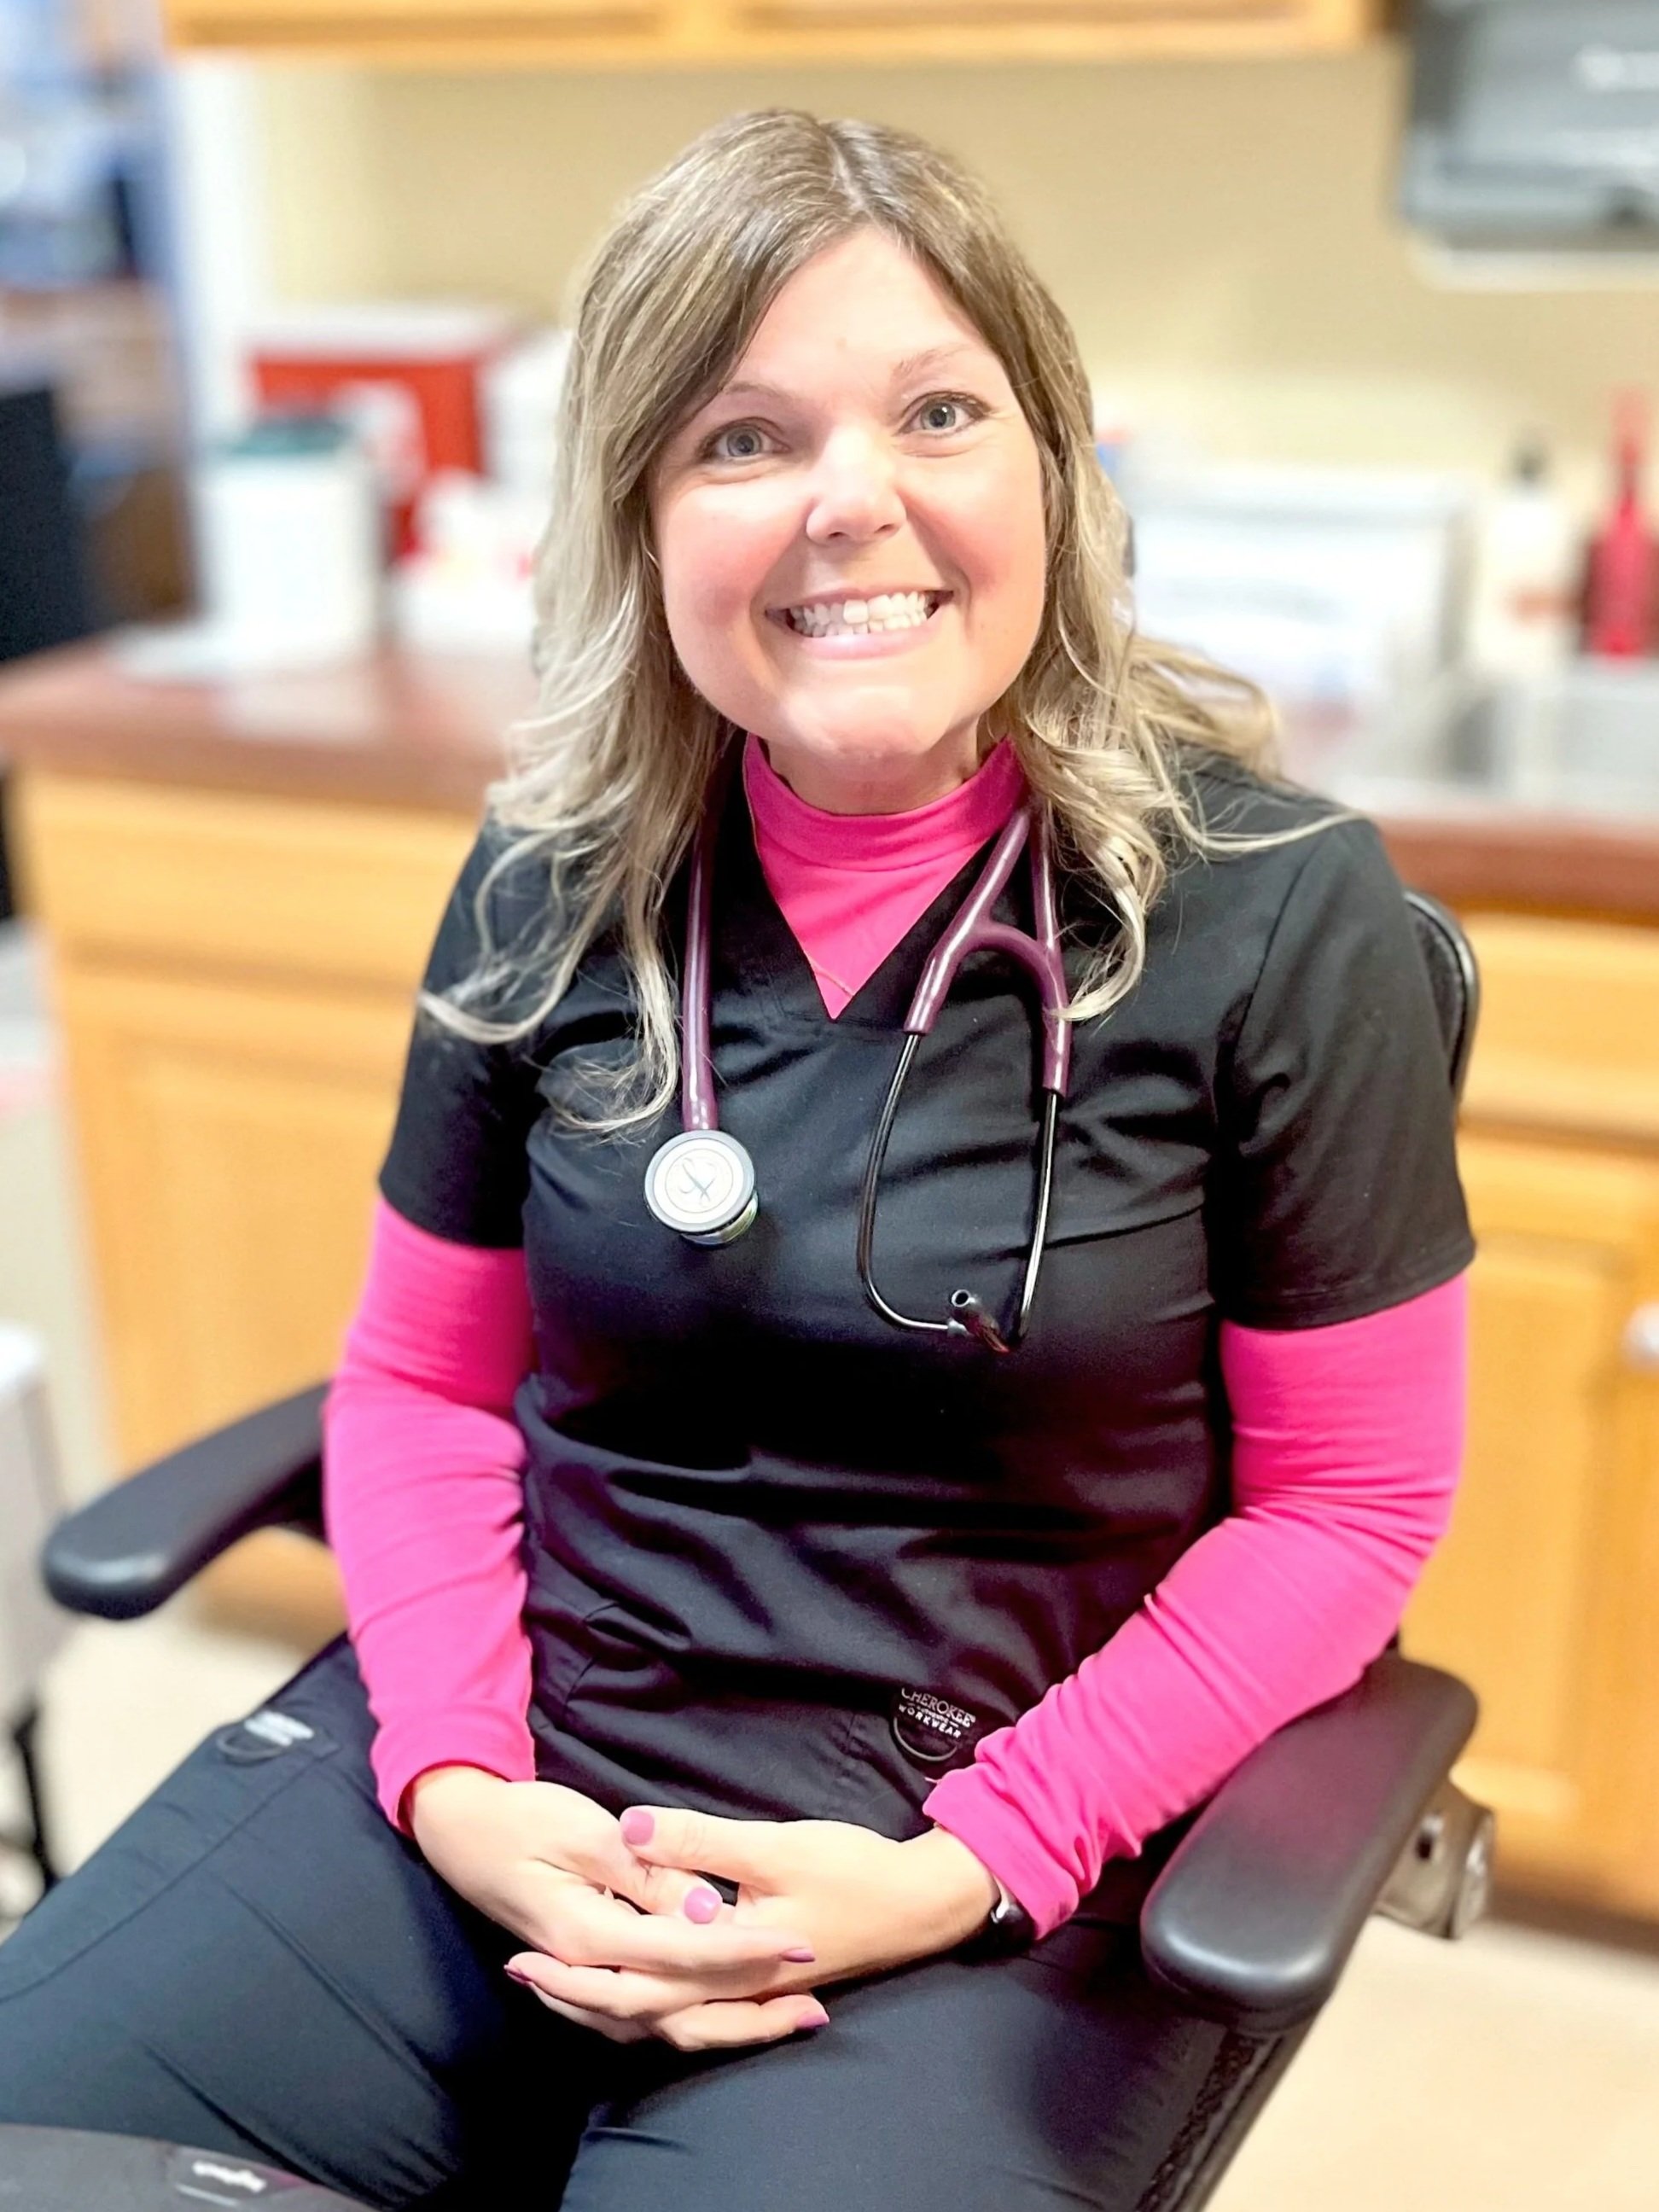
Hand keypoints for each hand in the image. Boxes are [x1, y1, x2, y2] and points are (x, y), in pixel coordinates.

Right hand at [408, 1766, 822, 2047]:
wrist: (460, 1832)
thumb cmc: (521, 1820)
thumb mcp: (583, 1832)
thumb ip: (645, 1873)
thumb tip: (701, 1910)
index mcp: (589, 1936)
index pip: (684, 1955)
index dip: (745, 1954)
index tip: (800, 1948)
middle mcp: (588, 1973)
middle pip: (679, 2011)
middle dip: (751, 2011)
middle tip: (815, 2006)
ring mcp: (582, 1980)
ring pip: (662, 2025)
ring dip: (726, 2025)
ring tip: (786, 2019)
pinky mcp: (583, 1972)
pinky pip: (641, 2016)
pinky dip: (685, 2020)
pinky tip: (718, 2014)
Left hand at [505, 1809, 998, 2048]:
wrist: (920, 1903)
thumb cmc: (851, 1871)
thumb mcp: (774, 1847)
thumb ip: (700, 1842)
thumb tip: (631, 1828)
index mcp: (729, 1962)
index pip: (639, 1978)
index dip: (579, 1967)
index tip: (525, 1949)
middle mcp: (733, 1989)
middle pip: (640, 2010)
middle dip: (578, 1995)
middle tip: (522, 1972)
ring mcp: (748, 1990)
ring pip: (664, 2015)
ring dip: (609, 2002)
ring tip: (559, 1983)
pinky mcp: (760, 1978)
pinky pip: (691, 2005)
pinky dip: (652, 1999)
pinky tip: (635, 1980)